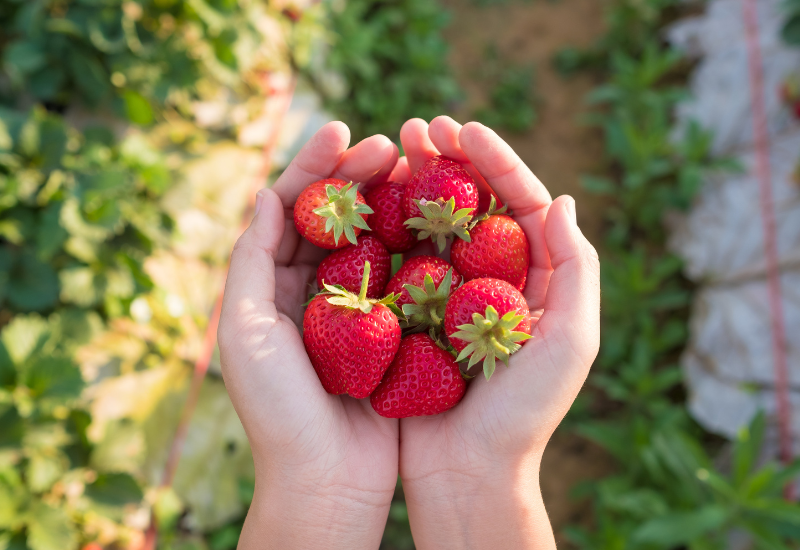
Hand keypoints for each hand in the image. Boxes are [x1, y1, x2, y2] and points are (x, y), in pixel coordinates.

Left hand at [217, 122, 402, 549]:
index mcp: (272, 287)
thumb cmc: (277, 410)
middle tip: (391, 145)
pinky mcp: (392, 332)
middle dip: (359, 175)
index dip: (315, 167)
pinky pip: (406, 278)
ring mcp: (355, 310)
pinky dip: (418, 246)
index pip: (291, 211)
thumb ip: (250, 261)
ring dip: (393, 202)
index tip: (344, 131)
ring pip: (374, 241)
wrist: (325, 480)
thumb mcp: (246, 331)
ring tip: (417, 168)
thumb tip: (264, 194)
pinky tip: (439, 220)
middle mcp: (312, 292)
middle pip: (336, 218)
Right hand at [395, 117, 600, 548]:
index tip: (465, 129)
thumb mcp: (570, 342)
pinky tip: (371, 199)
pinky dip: (389, 226)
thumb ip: (575, 268)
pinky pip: (403, 259)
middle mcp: (496, 279)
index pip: (521, 204)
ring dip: (415, 182)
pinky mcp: (415, 313)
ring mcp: (452, 294)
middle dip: (449, 161)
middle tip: (418, 127)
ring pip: (435, 223)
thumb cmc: (524, 414)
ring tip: (392, 147)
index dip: (496, 162)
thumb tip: (561, 199)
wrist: (468, 471)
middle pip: (474, 204)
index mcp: (538, 279)